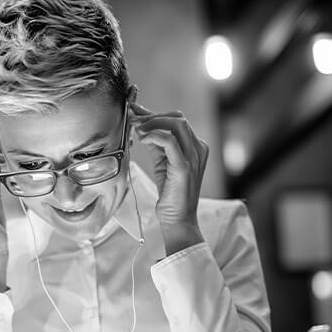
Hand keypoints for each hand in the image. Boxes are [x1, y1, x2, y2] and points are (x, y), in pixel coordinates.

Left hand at [130, 102, 207, 254]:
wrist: (178, 219)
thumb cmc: (171, 194)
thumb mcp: (162, 163)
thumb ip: (155, 144)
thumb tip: (141, 126)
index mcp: (196, 147)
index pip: (176, 120)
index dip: (154, 114)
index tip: (135, 112)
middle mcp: (198, 149)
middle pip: (177, 118)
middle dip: (151, 116)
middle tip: (132, 119)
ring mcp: (194, 156)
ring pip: (175, 124)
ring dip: (151, 122)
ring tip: (136, 128)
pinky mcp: (184, 166)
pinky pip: (170, 141)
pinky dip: (154, 135)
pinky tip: (142, 139)